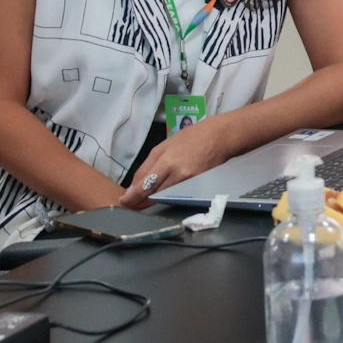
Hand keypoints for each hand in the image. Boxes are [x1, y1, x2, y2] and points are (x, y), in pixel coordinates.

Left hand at [121, 119, 238, 207]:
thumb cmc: (190, 137)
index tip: (123, 202)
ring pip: (164, 197)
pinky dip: (165, 196)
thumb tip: (134, 186)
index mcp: (167, 162)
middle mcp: (178, 176)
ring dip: (151, 200)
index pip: (145, 186)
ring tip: (140, 202)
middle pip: (154, 195)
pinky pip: (176, 194)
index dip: (132, 197)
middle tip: (129, 205)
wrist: (220, 137)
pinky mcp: (197, 187)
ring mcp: (189, 183)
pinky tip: (159, 195)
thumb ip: (147, 166)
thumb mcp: (163, 146)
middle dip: (139, 201)